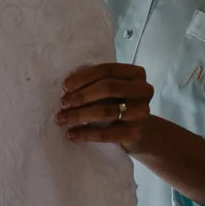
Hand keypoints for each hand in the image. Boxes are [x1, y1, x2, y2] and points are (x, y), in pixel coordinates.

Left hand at [57, 61, 204, 205]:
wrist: (140, 133)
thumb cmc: (120, 105)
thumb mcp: (112, 90)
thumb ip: (96, 82)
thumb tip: (67, 84)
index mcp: (136, 73)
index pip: (107, 70)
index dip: (84, 77)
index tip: (65, 86)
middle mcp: (143, 90)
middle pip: (107, 88)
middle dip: (81, 96)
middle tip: (62, 104)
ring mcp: (142, 112)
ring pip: (105, 111)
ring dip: (79, 115)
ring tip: (61, 119)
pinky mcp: (135, 132)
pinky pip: (107, 133)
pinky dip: (86, 134)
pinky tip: (71, 135)